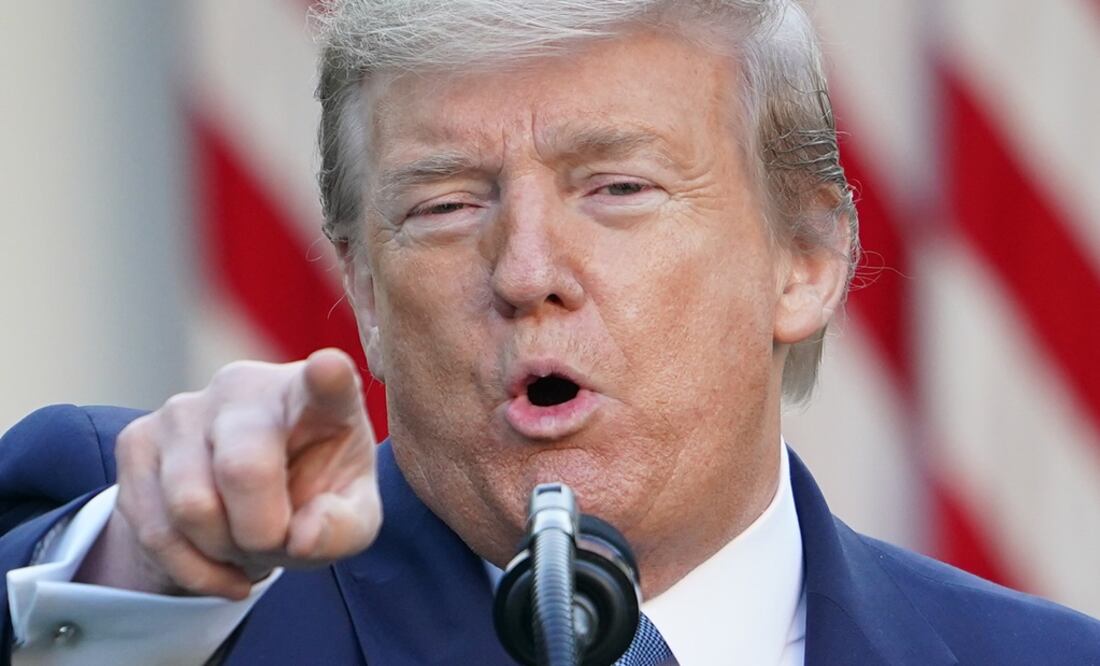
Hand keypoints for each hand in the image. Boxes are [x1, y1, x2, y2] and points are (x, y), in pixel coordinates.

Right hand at [76, 349, 381, 599]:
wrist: (245, 504)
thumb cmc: (313, 496)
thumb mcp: (350, 520)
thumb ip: (344, 528)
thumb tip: (302, 538)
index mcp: (316, 397)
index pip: (325, 380)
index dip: (327, 376)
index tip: (328, 368)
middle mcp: (246, 387)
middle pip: (243, 469)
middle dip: (262, 533)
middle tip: (276, 541)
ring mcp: (185, 408)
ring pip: (191, 507)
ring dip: (223, 550)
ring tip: (245, 543)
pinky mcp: (137, 440)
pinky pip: (154, 530)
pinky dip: (191, 566)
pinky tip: (216, 559)